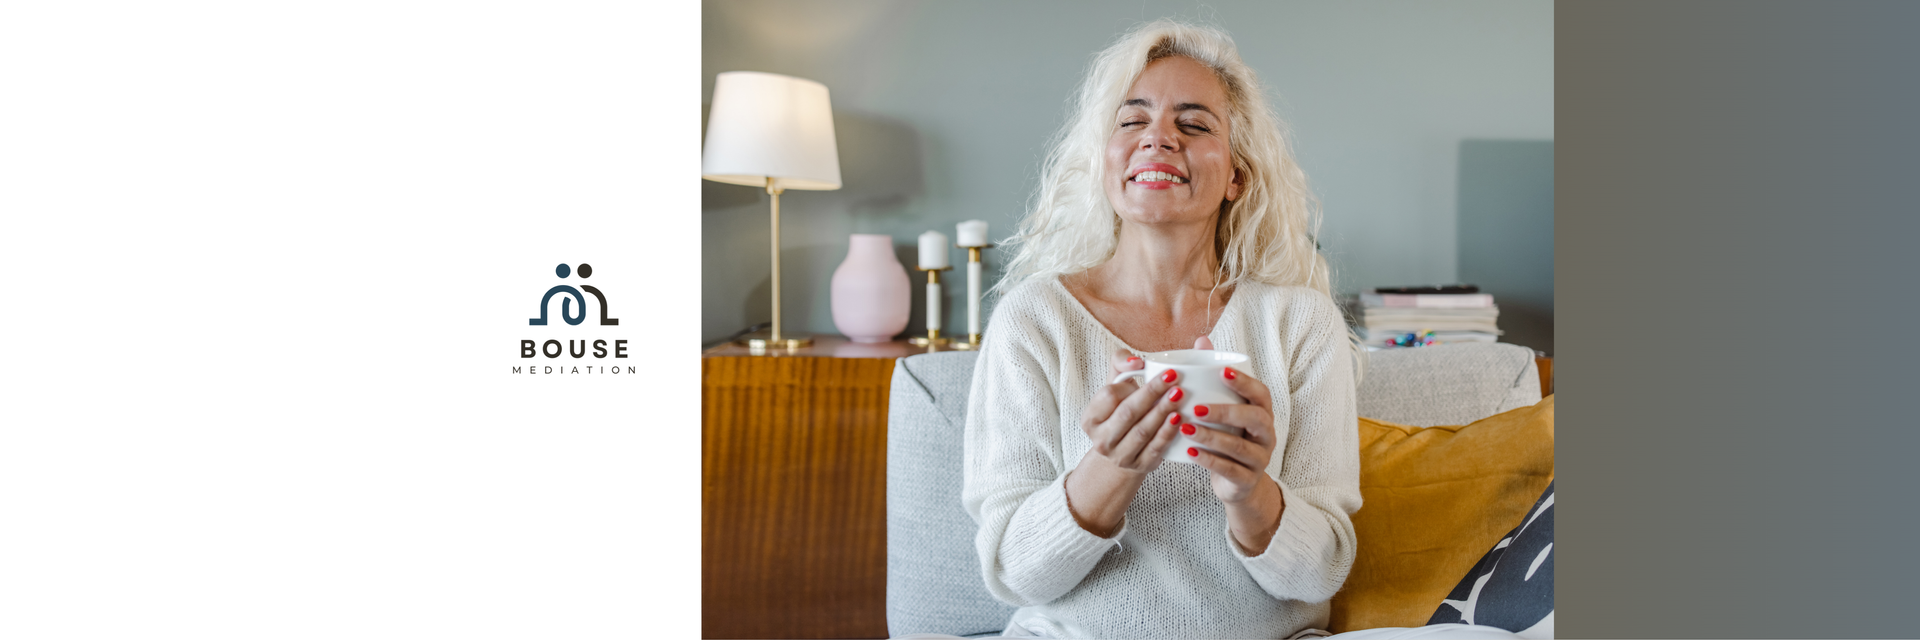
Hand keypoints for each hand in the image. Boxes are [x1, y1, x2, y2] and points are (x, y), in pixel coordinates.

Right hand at [1078, 348, 1184, 476]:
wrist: (1124, 451)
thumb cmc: (1121, 411)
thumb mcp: (1114, 386)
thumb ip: (1120, 363)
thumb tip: (1137, 361)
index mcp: (1090, 419)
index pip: (1108, 396)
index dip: (1128, 383)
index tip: (1146, 368)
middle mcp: (1102, 440)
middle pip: (1127, 413)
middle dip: (1151, 393)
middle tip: (1173, 378)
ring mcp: (1120, 456)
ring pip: (1142, 431)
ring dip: (1162, 411)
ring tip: (1179, 394)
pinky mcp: (1140, 466)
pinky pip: (1156, 448)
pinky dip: (1168, 432)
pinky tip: (1179, 418)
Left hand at [1183, 360, 1277, 503]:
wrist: (1237, 483)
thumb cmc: (1228, 437)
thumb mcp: (1224, 410)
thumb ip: (1214, 378)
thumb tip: (1201, 340)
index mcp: (1262, 413)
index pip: (1261, 393)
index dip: (1245, 382)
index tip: (1222, 372)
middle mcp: (1266, 434)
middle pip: (1255, 418)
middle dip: (1226, 411)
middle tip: (1197, 408)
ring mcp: (1260, 458)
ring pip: (1239, 446)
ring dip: (1211, 437)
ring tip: (1186, 429)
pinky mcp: (1247, 480)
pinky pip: (1230, 469)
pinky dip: (1209, 460)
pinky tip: (1190, 453)